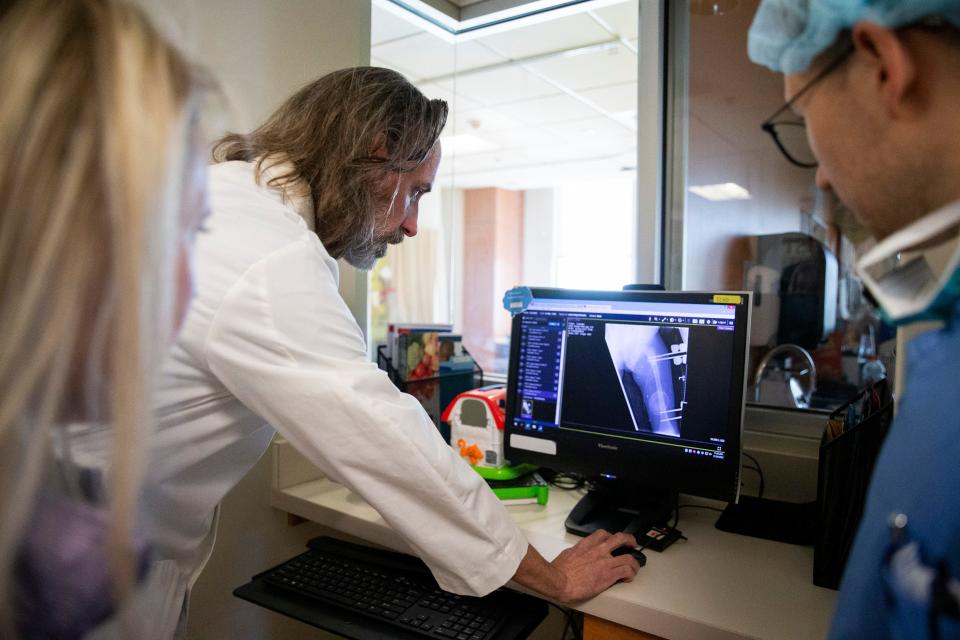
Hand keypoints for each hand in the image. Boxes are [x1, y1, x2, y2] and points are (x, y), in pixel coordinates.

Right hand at [512, 530, 641, 604]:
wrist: (559, 581)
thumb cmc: (559, 570)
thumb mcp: (567, 554)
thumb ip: (576, 553)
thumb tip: (577, 555)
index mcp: (586, 545)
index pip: (602, 534)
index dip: (611, 536)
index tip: (614, 541)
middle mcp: (598, 550)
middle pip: (620, 539)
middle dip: (629, 540)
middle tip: (632, 544)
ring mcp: (605, 562)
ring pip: (629, 557)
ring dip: (634, 562)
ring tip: (634, 567)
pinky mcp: (609, 575)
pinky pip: (627, 571)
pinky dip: (631, 574)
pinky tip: (628, 578)